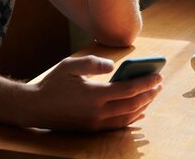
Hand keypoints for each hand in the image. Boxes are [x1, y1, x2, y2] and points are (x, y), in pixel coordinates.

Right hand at [25, 55, 162, 131]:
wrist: (35, 108)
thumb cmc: (53, 83)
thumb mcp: (70, 65)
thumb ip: (93, 63)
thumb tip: (113, 66)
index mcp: (95, 94)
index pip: (129, 90)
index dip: (146, 83)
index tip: (158, 76)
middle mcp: (98, 112)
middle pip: (132, 105)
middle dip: (149, 95)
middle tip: (159, 85)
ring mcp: (96, 123)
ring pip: (128, 117)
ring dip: (143, 107)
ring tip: (152, 96)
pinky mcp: (92, 129)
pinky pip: (118, 126)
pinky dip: (132, 119)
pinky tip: (139, 113)